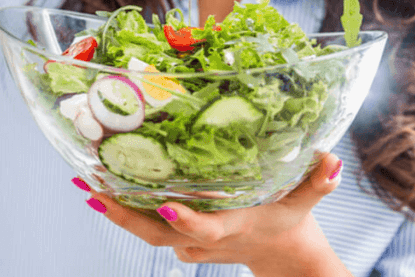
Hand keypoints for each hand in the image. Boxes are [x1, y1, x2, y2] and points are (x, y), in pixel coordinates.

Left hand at [78, 154, 349, 275]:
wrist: (279, 254)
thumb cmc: (290, 220)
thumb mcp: (306, 201)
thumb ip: (318, 182)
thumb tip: (330, 160)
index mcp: (232, 228)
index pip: (205, 230)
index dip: (186, 222)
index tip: (165, 207)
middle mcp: (202, 239)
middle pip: (156, 233)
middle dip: (123, 214)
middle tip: (93, 189)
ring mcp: (186, 242)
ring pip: (144, 229)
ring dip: (113, 207)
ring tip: (83, 181)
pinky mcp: (177, 236)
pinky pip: (145, 222)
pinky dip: (123, 205)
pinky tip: (99, 181)